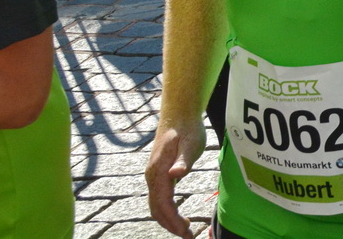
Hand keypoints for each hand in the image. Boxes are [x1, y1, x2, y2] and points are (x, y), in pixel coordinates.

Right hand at [146, 120, 206, 236]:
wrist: (178, 115)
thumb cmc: (187, 129)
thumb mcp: (190, 143)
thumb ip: (183, 160)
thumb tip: (175, 174)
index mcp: (158, 172)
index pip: (163, 203)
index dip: (173, 220)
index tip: (186, 231)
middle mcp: (152, 176)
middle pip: (157, 209)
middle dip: (170, 225)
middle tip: (187, 236)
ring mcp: (153, 176)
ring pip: (157, 205)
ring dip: (168, 220)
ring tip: (185, 230)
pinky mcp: (158, 174)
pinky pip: (160, 198)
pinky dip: (167, 211)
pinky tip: (178, 215)